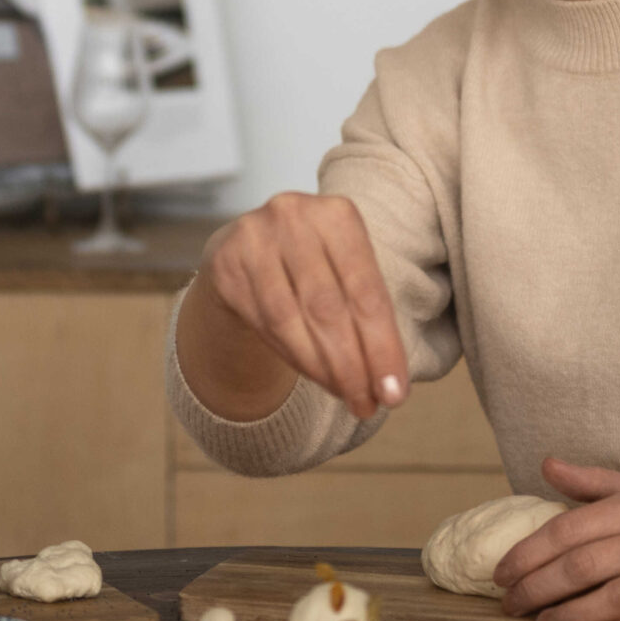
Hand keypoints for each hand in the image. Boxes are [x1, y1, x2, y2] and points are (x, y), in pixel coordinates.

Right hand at [196, 192, 405, 419]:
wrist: (246, 249)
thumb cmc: (312, 267)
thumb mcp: (346, 275)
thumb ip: (367, 321)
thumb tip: (389, 387)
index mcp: (338, 214)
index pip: (367, 292)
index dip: (382, 347)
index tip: (394, 392)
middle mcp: (293, 216)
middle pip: (329, 309)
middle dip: (352, 366)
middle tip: (368, 405)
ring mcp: (253, 238)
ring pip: (291, 320)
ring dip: (322, 369)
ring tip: (345, 396)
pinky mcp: (225, 264)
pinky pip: (263, 322)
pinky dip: (293, 356)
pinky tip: (314, 375)